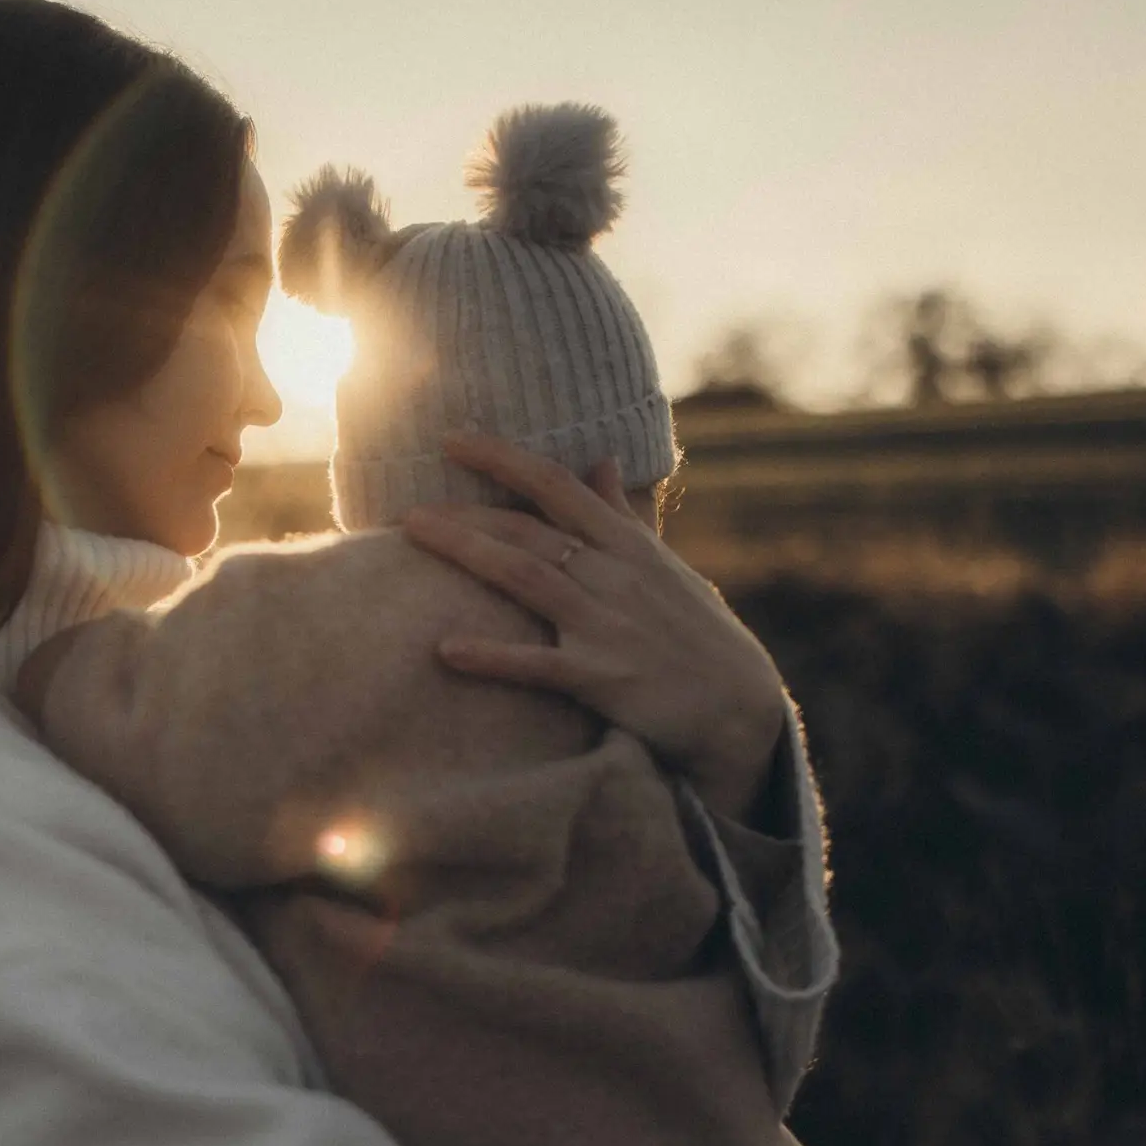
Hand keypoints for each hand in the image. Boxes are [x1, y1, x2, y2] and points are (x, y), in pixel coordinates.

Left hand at [403, 432, 787, 824]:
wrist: (739, 707)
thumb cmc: (696, 634)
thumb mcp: (664, 567)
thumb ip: (624, 517)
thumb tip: (601, 462)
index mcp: (625, 544)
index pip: (556, 485)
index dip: (502, 457)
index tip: (451, 437)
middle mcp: (613, 574)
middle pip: (527, 529)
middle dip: (465, 512)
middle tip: (406, 507)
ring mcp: (606, 623)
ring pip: (525, 576)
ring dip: (466, 552)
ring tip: (410, 535)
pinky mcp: (602, 677)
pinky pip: (538, 664)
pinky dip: (492, 656)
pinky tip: (445, 650)